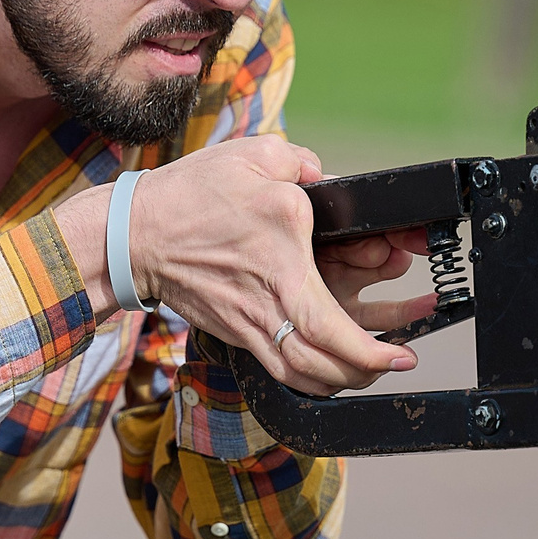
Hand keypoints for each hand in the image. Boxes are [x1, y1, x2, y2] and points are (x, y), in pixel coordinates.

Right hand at [124, 136, 420, 395]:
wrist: (135, 235)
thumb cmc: (190, 195)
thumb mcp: (252, 156)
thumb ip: (300, 163)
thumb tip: (324, 176)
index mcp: (283, 261)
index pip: (333, 327)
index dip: (373, 352)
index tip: (402, 352)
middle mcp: (270, 302)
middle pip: (323, 366)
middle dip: (369, 373)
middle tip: (398, 362)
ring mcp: (250, 324)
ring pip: (301, 376)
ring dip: (341, 382)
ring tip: (369, 370)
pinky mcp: (235, 330)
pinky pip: (279, 369)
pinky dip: (309, 378)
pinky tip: (327, 369)